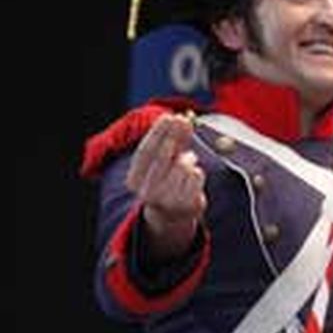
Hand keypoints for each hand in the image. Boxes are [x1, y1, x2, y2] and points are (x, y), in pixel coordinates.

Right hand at [126, 113, 205, 258]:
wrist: (172, 215)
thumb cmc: (167, 180)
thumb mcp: (163, 162)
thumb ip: (171, 142)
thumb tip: (181, 119)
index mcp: (134, 181)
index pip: (145, 152)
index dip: (158, 133)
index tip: (169, 116)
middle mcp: (147, 192)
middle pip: (161, 157)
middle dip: (173, 135)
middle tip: (183, 120)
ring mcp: (166, 201)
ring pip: (182, 166)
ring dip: (188, 158)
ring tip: (189, 160)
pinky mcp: (186, 206)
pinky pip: (196, 177)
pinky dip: (197, 171)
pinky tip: (194, 174)